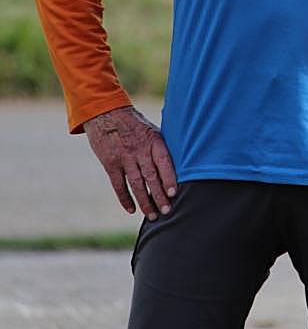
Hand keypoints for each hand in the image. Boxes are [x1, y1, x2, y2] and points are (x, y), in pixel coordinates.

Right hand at [84, 106, 176, 220]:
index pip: (163, 162)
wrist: (105, 113)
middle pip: (151, 177)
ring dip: (145, 202)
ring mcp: (124, 157)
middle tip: (167, 211)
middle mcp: (139, 150)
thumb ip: (162, 147)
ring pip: (136, 184)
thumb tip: (181, 164)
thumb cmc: (134, 124)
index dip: (168, 178)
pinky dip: (125, 198)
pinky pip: (118, 184)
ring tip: (152, 216)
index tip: (174, 193)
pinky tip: (131, 209)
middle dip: (159, 196)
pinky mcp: (110, 163)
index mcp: (153, 140)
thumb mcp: (152, 129)